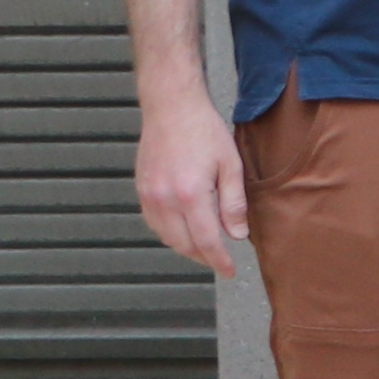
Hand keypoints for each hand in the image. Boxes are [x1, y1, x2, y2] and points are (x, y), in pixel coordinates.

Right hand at [135, 87, 248, 278]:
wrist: (170, 107)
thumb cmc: (203, 130)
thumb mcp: (230, 164)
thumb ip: (234, 203)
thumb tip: (236, 235)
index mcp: (190, 194)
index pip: (206, 241)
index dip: (219, 261)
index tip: (229, 271)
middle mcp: (164, 199)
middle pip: (183, 244)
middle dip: (203, 258)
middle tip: (220, 262)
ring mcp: (149, 195)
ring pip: (166, 237)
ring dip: (186, 248)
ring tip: (205, 249)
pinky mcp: (141, 189)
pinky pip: (154, 223)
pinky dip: (169, 234)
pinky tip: (184, 231)